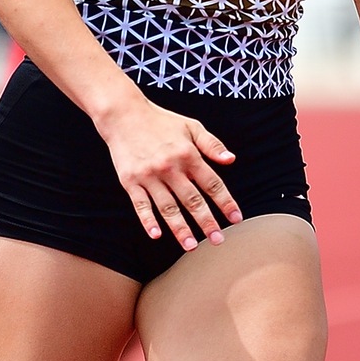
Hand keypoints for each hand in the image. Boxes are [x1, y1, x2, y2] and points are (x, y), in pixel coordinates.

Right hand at [100, 96, 242, 251]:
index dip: (225, 202)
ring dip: (180, 228)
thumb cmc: (161, 121)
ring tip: (191, 246)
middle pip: (192, 200)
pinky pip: (140, 205)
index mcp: (188, 154)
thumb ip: (211, 144)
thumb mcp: (190, 126)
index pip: (212, 183)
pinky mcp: (130, 181)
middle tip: (217, 240)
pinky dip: (148, 220)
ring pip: (168, 207)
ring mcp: (149, 176)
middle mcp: (170, 167)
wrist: (123, 114)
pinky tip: (156, 235)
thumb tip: (231, 159)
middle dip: (206, 221)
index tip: (236, 219)